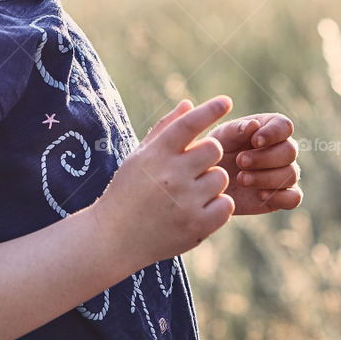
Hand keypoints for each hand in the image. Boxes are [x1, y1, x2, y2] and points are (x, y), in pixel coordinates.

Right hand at [93, 96, 235, 270]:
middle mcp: (172, 175)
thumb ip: (166, 128)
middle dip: (207, 156)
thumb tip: (189, 104)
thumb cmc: (128, 191)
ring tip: (189, 194)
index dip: (209, 110)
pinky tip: (197, 210)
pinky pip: (226, 205)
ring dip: (211, 183)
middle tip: (191, 169)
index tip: (226, 101)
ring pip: (221, 178)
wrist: (114, 237)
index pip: (189, 124)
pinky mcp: (197, 226)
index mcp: (157, 154)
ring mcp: (185, 201)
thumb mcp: (139, 156)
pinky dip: (217, 207)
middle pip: (213, 149)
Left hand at [208, 112, 301, 213]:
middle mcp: (281, 149)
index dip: (274, 133)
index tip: (255, 141)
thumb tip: (255, 124)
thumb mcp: (221, 137)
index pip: (284, 126)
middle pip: (290, 151)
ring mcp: (284, 173)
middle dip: (265, 158)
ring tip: (242, 179)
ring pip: (291, 174)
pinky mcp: (282, 196)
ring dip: (266, 177)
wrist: (208, 182)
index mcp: (269, 128)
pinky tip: (259, 195)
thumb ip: (236, 129)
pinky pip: (294, 198)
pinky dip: (280, 197)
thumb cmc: (215, 152)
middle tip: (240, 161)